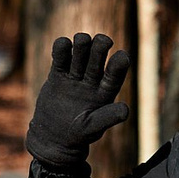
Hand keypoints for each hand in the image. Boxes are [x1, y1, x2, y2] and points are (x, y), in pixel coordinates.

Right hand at [25, 33, 132, 167]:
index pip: (115, 73)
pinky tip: (63, 44)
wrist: (53, 136)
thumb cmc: (78, 135)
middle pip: (98, 56)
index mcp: (105, 91)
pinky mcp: (58, 74)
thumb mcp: (93, 128)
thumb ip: (107, 117)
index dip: (119, 64)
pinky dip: (61, 48)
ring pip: (80, 52)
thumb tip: (125, 110)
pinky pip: (60, 56)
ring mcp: (75, 75)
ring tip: (81, 41)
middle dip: (100, 47)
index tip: (122, 57)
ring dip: (81, 44)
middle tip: (103, 43)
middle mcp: (92, 80)